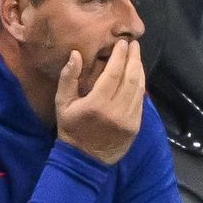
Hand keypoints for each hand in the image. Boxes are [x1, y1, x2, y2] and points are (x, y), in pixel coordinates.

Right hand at [55, 40, 144, 165]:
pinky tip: (138, 76)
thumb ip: (68, 78)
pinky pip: (140, 101)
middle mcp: (116, 111)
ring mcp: (129, 119)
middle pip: (130, 78)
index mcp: (97, 104)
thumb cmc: (71, 129)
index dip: (120, 56)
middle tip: (134, 45)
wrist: (85, 160)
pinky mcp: (136, 126)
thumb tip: (76, 54)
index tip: (123, 43)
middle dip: (134, 59)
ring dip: (139, 70)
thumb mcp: (62, 103)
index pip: (114, 73)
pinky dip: (140, 86)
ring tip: (136, 56)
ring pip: (139, 89)